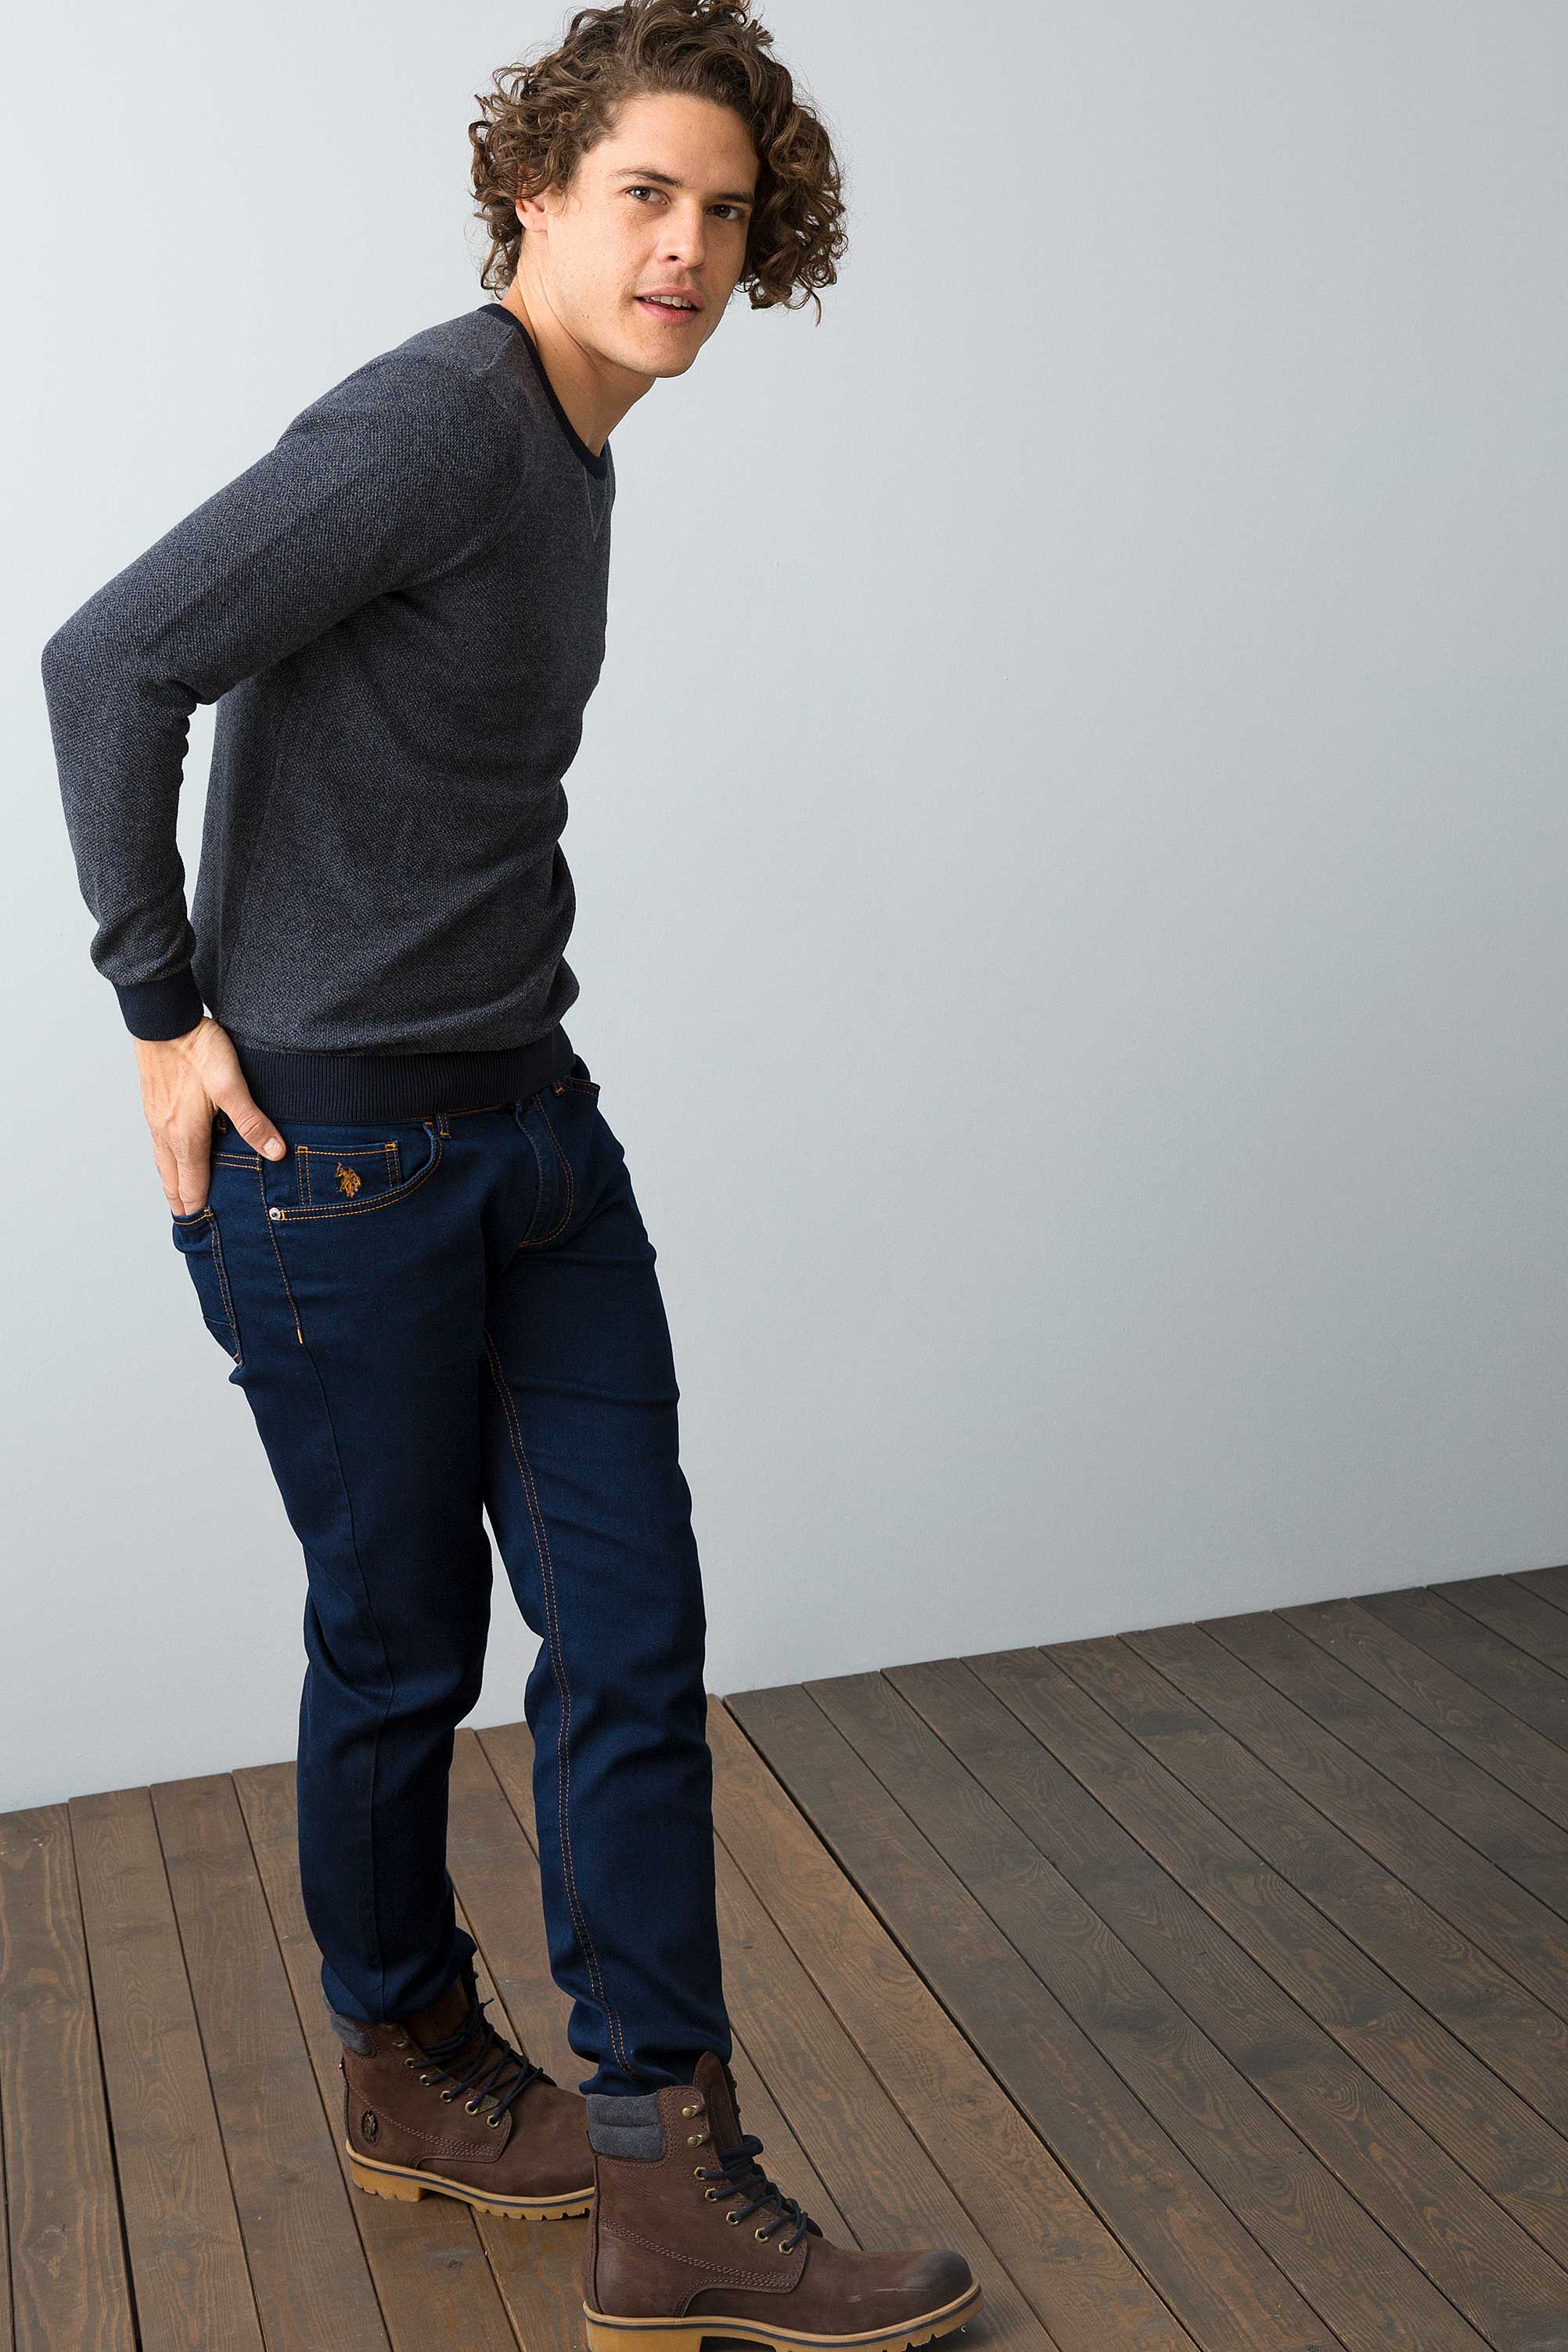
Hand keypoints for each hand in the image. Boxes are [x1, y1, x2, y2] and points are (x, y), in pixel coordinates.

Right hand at [135, 1016, 287, 1214]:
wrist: (163, 1019)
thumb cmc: (197, 1050)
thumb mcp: (232, 1085)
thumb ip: (252, 1121)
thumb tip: (276, 1153)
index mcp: (186, 1135)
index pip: (191, 1182)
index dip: (198, 1204)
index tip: (204, 1226)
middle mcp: (166, 1132)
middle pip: (172, 1178)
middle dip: (181, 1200)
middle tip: (189, 1221)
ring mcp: (155, 1118)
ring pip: (162, 1161)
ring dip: (171, 1182)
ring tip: (178, 1198)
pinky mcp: (152, 1104)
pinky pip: (157, 1144)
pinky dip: (165, 1161)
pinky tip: (171, 1156)